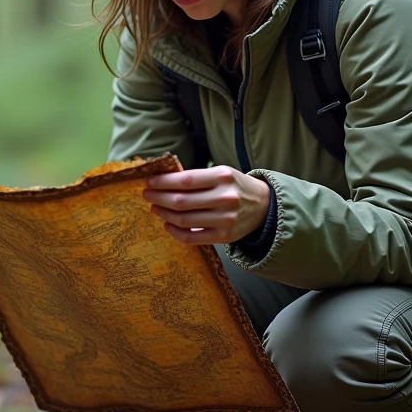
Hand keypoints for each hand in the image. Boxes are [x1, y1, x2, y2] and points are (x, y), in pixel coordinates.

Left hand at [142, 166, 270, 244]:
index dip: (163, 182)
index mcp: (222, 177)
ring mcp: (225, 219)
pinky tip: (168, 224)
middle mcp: (224, 198)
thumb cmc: (235, 187)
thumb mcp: (221, 174)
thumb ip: (197, 178)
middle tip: (147, 195)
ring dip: (164, 214)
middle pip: (181, 201)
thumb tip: (163, 181)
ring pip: (184, 220)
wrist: (263, 206)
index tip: (150, 182)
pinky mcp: (225, 237)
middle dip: (159, 198)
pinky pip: (192, 238)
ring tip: (155, 208)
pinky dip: (175, 232)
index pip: (185, 180)